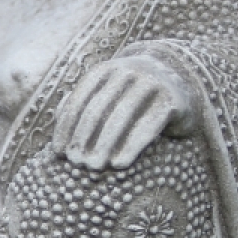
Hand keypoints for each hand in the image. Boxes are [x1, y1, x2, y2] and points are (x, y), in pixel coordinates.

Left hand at [52, 54, 195, 170]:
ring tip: (94, 167)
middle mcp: (127, 71)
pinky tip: (119, 164)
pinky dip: (132, 146)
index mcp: (105, 70)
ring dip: (104, 144)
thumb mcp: (108, 93)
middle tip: (76, 163)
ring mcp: (150, 82)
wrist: (180, 84)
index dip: (66, 127)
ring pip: (122, 116)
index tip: (59, 152)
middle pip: (98, 109)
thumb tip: (57, 120)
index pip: (79, 100)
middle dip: (84, 138)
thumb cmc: (133, 96)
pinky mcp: (171, 99)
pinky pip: (148, 125)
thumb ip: (83, 103)